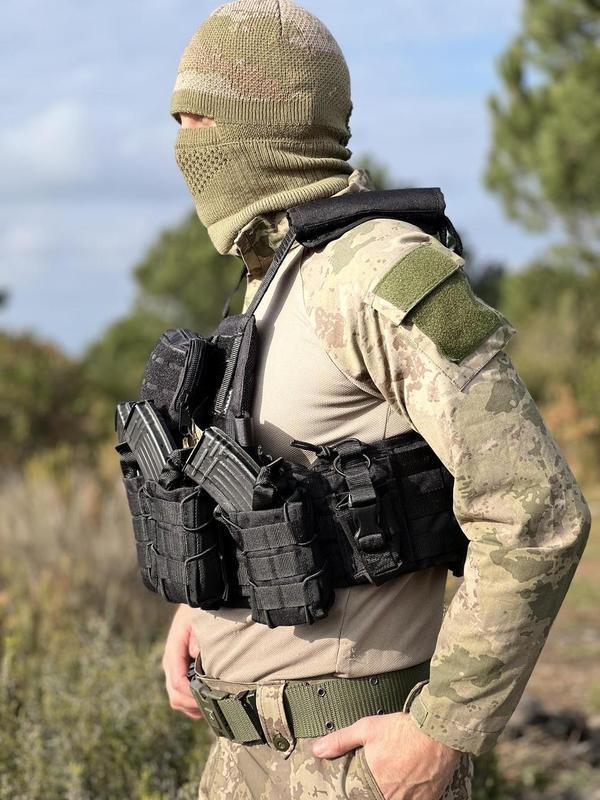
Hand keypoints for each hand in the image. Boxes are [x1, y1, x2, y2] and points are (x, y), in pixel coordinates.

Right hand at [162, 604, 202, 719]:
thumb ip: (198, 639)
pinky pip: (182, 696)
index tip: (209, 698)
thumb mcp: (198, 621)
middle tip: (215, 708)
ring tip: (213, 707)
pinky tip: (207, 703)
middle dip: (193, 705)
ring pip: (177, 700)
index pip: (177, 683)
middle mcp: (171, 664)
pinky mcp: (180, 672)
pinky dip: (192, 704)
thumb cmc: (199, 613)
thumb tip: (197, 656)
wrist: (195, 606)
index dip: (192, 695)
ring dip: (193, 706)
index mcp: (173, 652)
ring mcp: (174, 670)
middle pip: (175, 696)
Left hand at [313, 711, 460, 799]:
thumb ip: (341, 741)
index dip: (361, 793)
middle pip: (382, 797)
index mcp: (375, 787)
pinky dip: (411, 795)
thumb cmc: (401, 730)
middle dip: (380, 790)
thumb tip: (317, 750)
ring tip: (396, 779)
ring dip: (395, 792)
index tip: (364, 784)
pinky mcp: (431, 798)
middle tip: (382, 778)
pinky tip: (410, 783)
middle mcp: (393, 798)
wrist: (437, 731)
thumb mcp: (367, 729)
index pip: (362, 797)